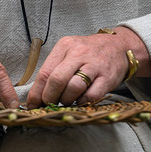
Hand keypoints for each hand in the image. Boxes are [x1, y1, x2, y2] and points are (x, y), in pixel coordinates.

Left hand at [26, 27, 150, 107]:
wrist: (118, 46)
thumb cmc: (87, 53)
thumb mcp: (67, 53)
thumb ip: (53, 69)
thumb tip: (36, 95)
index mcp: (64, 46)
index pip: (45, 72)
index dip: (36, 93)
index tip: (32, 105)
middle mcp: (78, 53)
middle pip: (57, 80)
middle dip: (49, 97)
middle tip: (49, 104)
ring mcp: (94, 65)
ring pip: (73, 88)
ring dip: (66, 100)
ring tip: (66, 101)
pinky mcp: (107, 77)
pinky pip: (91, 95)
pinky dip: (82, 102)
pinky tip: (80, 100)